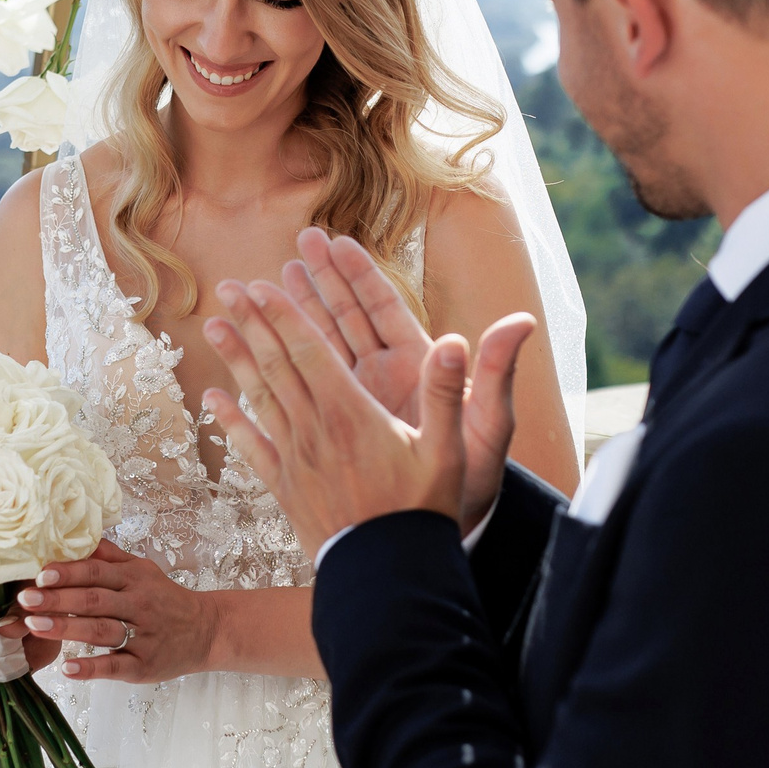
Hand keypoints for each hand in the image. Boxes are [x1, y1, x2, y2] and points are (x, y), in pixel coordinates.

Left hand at [15, 540, 221, 685]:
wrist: (206, 630)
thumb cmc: (165, 599)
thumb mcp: (143, 571)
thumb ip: (110, 557)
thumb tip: (77, 535)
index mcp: (134, 579)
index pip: (96, 572)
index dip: (67, 572)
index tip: (39, 574)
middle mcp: (139, 605)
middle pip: (94, 600)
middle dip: (57, 599)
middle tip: (25, 600)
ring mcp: (142, 637)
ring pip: (101, 631)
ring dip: (67, 628)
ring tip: (34, 627)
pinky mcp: (144, 666)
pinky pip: (116, 666)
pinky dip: (92, 668)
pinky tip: (68, 668)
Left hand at [199, 279, 468, 556]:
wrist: (388, 575)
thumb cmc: (424, 511)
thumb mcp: (450, 449)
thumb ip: (448, 392)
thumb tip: (455, 340)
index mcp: (352, 413)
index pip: (310, 352)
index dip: (285, 315)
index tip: (262, 285)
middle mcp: (315, 429)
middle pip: (277, 365)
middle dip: (253, 323)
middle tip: (229, 288)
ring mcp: (295, 458)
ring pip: (259, 398)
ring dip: (235, 359)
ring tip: (212, 326)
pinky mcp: (285, 486)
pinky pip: (251, 447)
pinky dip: (230, 421)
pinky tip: (211, 400)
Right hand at [282, 230, 536, 533]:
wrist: (449, 526)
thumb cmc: (474, 478)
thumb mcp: (488, 425)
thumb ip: (494, 373)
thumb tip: (522, 321)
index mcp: (417, 367)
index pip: (382, 309)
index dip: (359, 275)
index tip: (336, 242)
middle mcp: (386, 376)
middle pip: (348, 317)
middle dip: (323, 280)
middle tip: (299, 241)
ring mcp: (361, 400)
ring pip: (322, 347)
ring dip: (296, 316)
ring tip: (264, 283)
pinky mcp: (341, 427)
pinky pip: (304, 393)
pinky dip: (277, 376)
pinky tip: (247, 363)